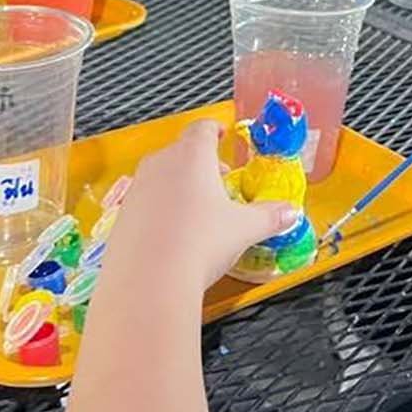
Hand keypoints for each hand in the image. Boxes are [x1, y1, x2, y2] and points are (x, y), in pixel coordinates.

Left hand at [104, 121, 298, 291]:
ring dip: (178, 187)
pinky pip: (144, 205)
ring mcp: (136, 190)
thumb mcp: (244, 229)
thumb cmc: (199, 242)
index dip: (214, 130)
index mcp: (192, 156)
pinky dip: (159, 212)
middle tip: (219, 184)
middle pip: (181, 152)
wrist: (148, 282)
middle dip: (201, 165)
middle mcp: (160, 164)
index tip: (221, 135)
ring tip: (198, 214)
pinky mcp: (121, 217)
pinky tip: (173, 237)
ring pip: (160, 178)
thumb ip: (269, 216)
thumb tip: (290, 212)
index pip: (203, 129)